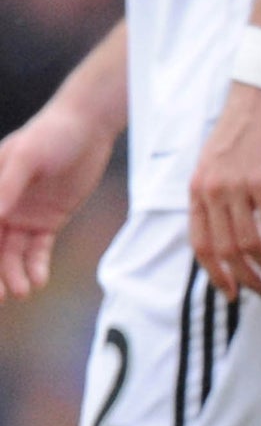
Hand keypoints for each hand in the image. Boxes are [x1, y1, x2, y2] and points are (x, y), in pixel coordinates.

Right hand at [0, 105, 116, 300]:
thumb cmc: (49, 136)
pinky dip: (37, 265)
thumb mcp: (26, 158)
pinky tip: (38, 280)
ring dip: (15, 272)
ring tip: (23, 291)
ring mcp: (23, 213)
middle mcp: (2, 203)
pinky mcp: (48, 221)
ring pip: (13, 251)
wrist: (86, 129)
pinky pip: (38, 249)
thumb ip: (7, 186)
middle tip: (1, 296)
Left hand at [187, 83, 260, 300]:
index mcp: (198, 189)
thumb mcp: (219, 164)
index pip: (200, 244)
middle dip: (247, 279)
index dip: (216, 275)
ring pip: (249, 243)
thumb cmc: (245, 129)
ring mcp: (237, 186)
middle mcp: (212, 190)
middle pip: (226, 251)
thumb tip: (230, 232)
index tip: (233, 293)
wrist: (260, 93)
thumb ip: (219, 195)